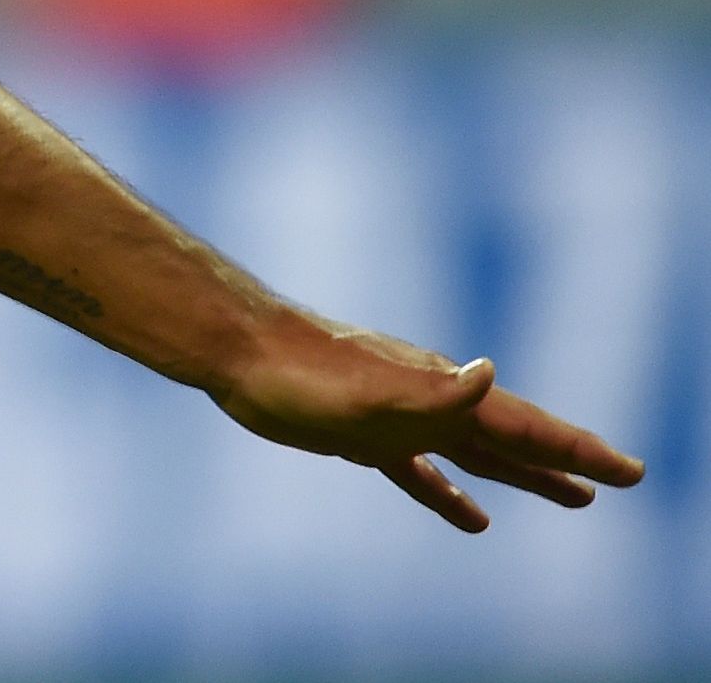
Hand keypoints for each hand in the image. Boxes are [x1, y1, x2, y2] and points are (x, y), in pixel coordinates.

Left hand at [213, 309, 644, 531]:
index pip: (528, 426)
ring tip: (574, 500)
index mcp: (447, 394)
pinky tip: (473, 519)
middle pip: (516, 438)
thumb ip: (434, 391)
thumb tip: (491, 373)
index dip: (580, 449)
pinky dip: (451, 494)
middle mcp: (433, 403)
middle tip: (622, 478)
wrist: (240, 353)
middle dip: (569, 460)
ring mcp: (400, 420)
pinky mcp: (364, 436)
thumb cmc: (304, 371)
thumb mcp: (372, 392)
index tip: (631, 471)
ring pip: (478, 455)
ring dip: (525, 476)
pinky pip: (422, 473)